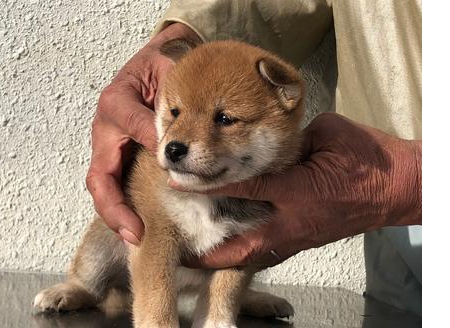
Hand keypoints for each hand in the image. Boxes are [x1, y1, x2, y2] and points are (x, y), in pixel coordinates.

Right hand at [86, 23, 200, 244]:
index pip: (131, 128)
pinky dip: (123, 208)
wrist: (152, 64)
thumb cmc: (160, 66)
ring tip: (137, 238)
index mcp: (116, 103)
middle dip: (115, 207)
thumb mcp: (167, 70)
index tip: (171, 166)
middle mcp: (105, 129)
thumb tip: (175, 140)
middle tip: (136, 232)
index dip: (151, 146)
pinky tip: (139, 227)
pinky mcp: (116, 157)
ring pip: (103, 187)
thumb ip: (172, 94)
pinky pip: (114, 186)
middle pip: (99, 175)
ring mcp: (108, 147)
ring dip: (117, 215)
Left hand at [173, 113, 421, 268]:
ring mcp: (299, 236)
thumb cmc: (366, 156)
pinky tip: (232, 249)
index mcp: (297, 189)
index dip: (211, 184)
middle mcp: (293, 220)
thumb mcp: (328, 134)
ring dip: (226, 258)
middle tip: (181, 249)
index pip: (244, 187)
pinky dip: (247, 254)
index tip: (180, 181)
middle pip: (242, 244)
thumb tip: (268, 142)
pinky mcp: (305, 242)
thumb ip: (292, 139)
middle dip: (210, 251)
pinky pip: (269, 253)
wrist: (397, 187)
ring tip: (198, 258)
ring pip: (254, 256)